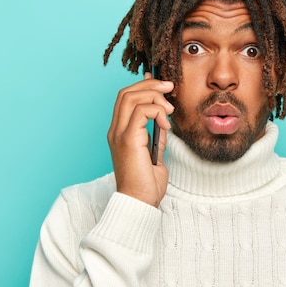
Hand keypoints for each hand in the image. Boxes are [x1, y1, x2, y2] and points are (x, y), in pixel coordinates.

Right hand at [107, 73, 173, 206]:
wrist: (140, 203)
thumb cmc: (146, 183)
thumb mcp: (155, 152)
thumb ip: (156, 133)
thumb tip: (163, 115)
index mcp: (120, 132)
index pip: (125, 98)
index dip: (143, 85)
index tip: (161, 83)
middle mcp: (116, 131)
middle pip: (126, 92)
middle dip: (150, 84)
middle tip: (169, 86)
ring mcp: (119, 134)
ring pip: (131, 97)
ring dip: (154, 96)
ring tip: (169, 109)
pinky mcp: (128, 140)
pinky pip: (141, 112)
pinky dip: (156, 111)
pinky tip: (166, 123)